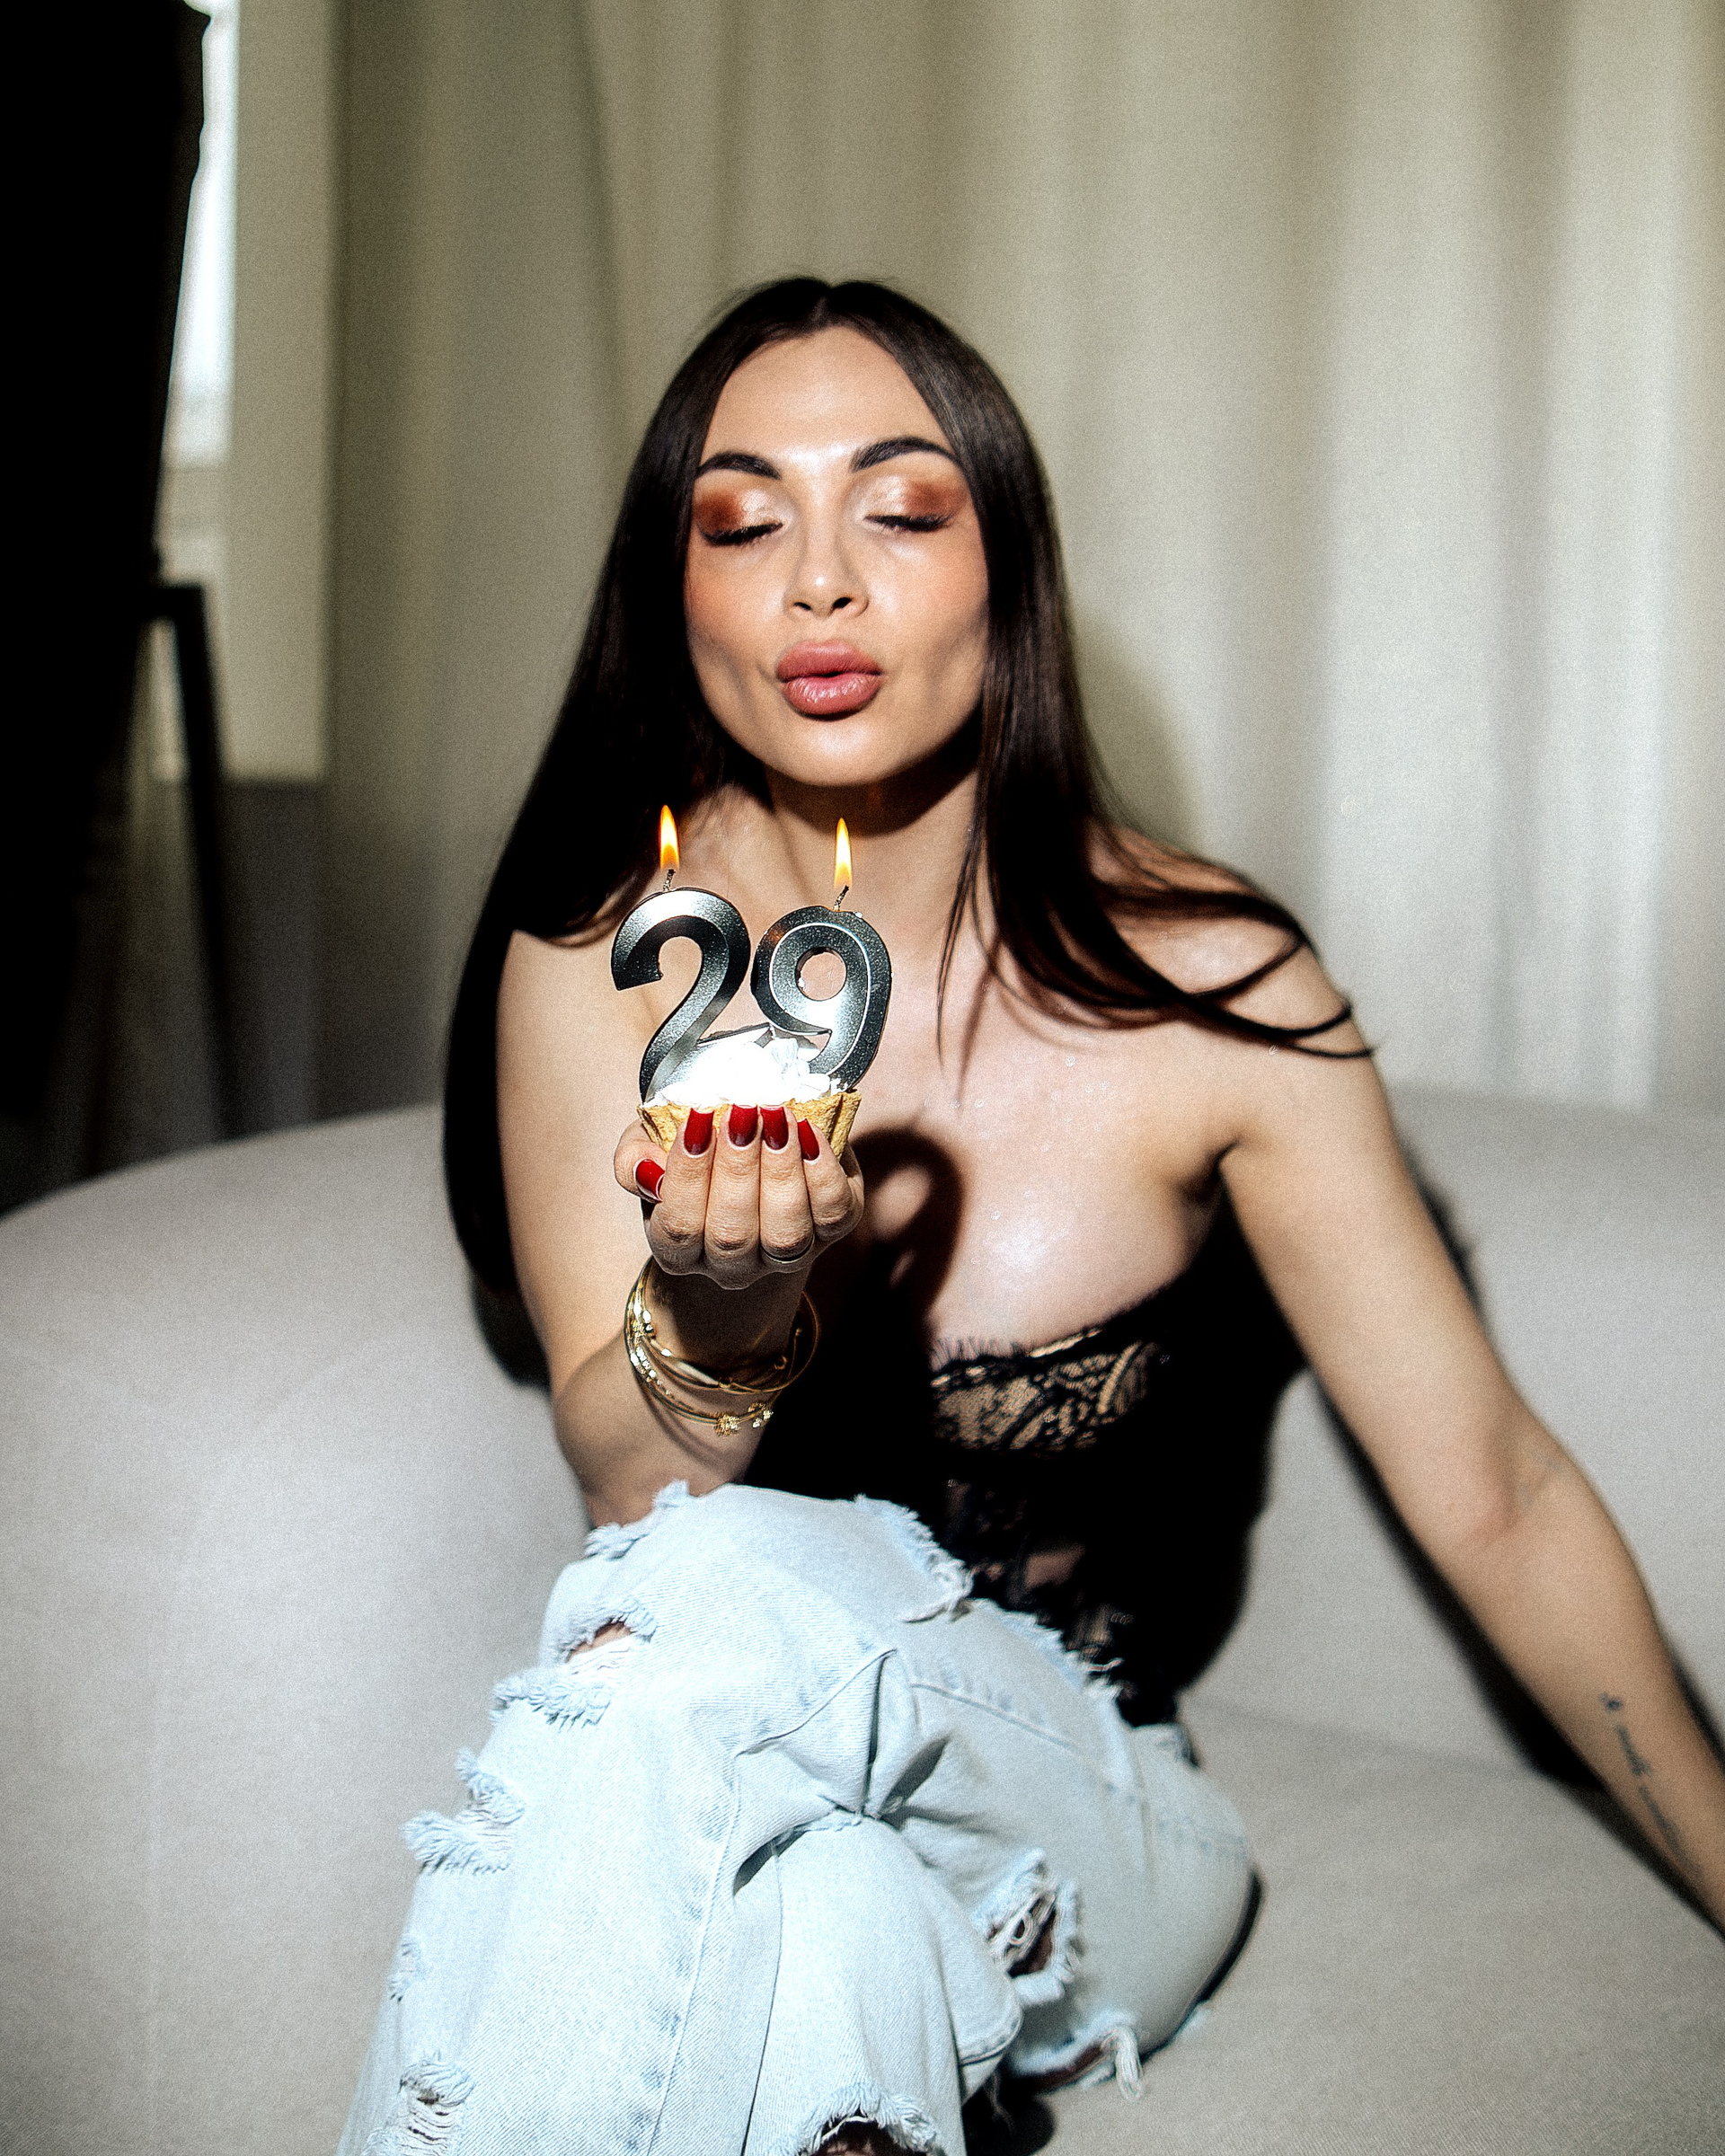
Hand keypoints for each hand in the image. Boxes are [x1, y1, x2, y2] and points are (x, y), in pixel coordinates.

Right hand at [613, 1103, 863, 1290]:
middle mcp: (731, 1267)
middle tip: (742, 1112)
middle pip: (732, 1235)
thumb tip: (645, 1169)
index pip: (679, 1228)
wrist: (752, 1153)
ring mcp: (784, 1256)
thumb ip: (634, 1158)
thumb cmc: (696, 1153)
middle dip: (737, 1169)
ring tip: (776, 1117)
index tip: (699, 1118)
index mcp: (679, 1250)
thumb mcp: (651, 1146)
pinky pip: (833, 1213)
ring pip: (785, 1234)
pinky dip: (822, 1171)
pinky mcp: (831, 1231)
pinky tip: (808, 1131)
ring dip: (781, 1170)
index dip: (688, 1176)